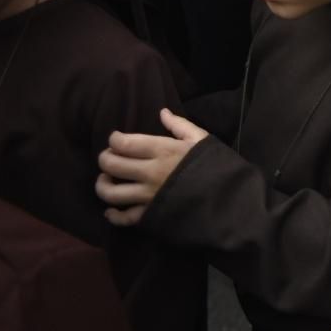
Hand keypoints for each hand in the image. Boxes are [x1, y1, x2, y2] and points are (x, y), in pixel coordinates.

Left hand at [96, 109, 208, 226]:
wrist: (229, 200)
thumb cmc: (216, 166)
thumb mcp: (202, 140)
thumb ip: (180, 125)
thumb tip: (162, 112)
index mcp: (162, 150)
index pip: (123, 143)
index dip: (114, 139)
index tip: (117, 139)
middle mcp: (150, 173)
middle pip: (111, 165)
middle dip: (104, 158)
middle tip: (110, 157)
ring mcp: (147, 196)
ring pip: (110, 192)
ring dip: (102, 185)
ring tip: (106, 180)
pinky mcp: (150, 215)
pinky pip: (123, 218)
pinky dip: (113, 215)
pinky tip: (111, 210)